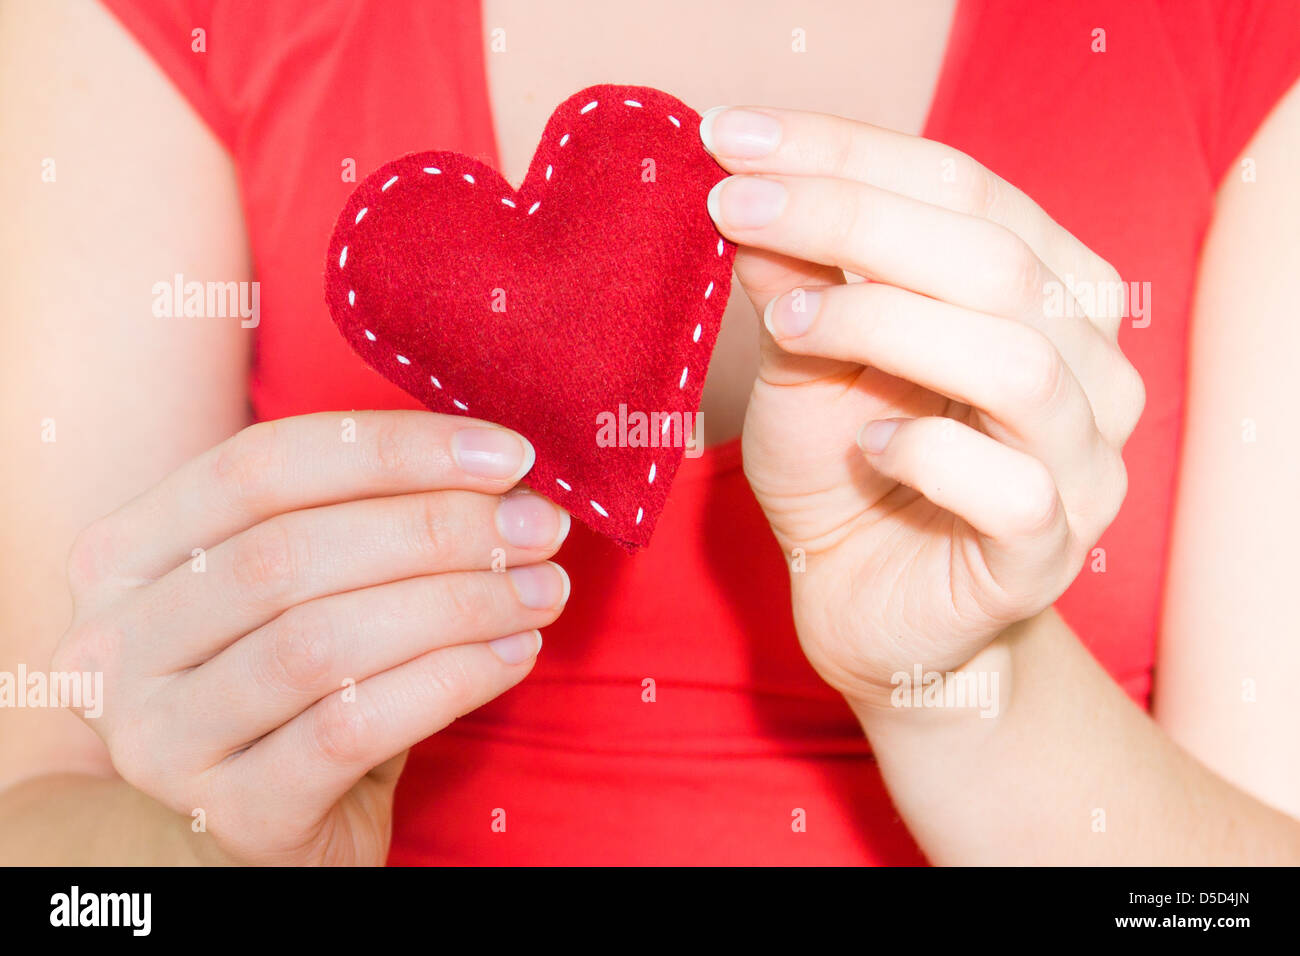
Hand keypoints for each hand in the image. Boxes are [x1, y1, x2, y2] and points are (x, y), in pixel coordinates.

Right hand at [52, 411, 569, 863]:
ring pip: (320, 641)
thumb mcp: (308, 584)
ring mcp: (160, 738)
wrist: (263, 824)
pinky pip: (352, 729)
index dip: (393, 450)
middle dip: (438, 529)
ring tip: (542, 590)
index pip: (259, 466)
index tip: (507, 455)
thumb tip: (505, 474)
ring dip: (458, 604)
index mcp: (125, 554)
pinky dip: (450, 681)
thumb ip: (368, 518)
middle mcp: (116, 643)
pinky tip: (516, 655)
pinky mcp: (232, 813)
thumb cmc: (297, 682)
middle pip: (289, 551)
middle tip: (540, 529)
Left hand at [701, 107, 1143, 707]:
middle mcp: (1086, 364)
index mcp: (1042, 291)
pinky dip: (928, 452)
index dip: (844, 152)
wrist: (869, 612)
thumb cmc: (847, 476)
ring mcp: (1081, 461)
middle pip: (994, 256)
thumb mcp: (806, 364)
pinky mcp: (1047, 550)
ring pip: (1017, 358)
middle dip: (851, 218)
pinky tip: (867, 449)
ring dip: (886, 323)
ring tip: (791, 326)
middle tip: (735, 208)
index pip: (962, 187)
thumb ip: (799, 283)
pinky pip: (1011, 486)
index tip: (730, 139)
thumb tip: (757, 191)